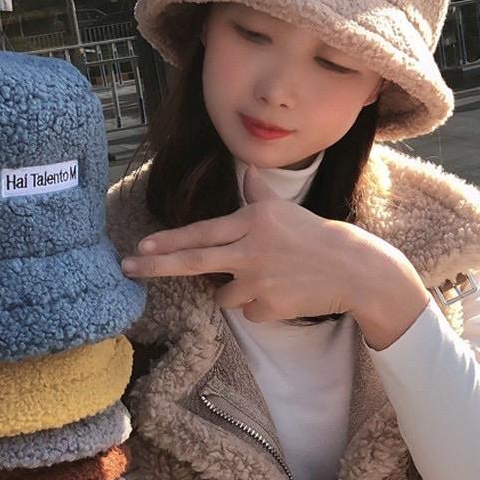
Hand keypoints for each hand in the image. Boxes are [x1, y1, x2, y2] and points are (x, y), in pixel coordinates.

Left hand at [121, 165, 372, 322]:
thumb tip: (247, 168)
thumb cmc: (314, 235)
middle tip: (127, 268)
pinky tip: (282, 294)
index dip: (169, 241)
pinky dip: (258, 306)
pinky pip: (247, 311)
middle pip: (194, 261)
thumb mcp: (285, 209)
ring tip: (269, 278)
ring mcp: (258, 279)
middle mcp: (250, 249)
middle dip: (156, 266)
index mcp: (252, 222)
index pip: (201, 232)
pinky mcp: (268, 307)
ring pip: (223, 295)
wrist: (352, 268)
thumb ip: (258, 193)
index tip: (141, 247)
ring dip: (237, 290)